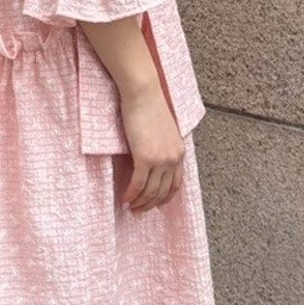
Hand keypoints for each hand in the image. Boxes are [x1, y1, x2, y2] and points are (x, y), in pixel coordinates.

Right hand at [118, 79, 183, 213]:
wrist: (143, 94)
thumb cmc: (149, 106)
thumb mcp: (163, 129)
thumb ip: (161, 145)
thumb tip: (151, 156)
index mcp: (179, 152)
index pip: (175, 184)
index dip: (165, 198)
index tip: (156, 204)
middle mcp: (172, 158)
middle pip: (162, 191)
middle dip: (150, 204)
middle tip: (139, 210)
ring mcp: (160, 159)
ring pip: (150, 191)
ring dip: (140, 202)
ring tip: (130, 207)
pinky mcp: (145, 158)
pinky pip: (138, 184)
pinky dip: (131, 194)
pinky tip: (124, 198)